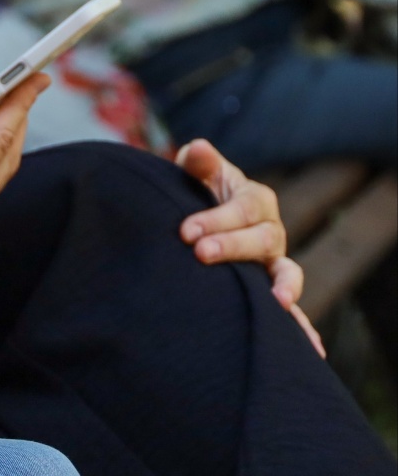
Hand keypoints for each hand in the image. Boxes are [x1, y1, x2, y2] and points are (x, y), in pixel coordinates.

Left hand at [174, 139, 324, 357]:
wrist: (198, 216)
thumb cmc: (196, 190)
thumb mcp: (197, 172)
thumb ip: (199, 162)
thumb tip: (198, 149)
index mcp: (255, 199)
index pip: (240, 209)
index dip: (215, 219)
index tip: (185, 231)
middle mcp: (271, 230)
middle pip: (261, 240)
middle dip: (232, 247)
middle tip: (200, 253)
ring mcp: (273, 261)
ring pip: (286, 273)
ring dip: (282, 288)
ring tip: (277, 302)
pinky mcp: (270, 287)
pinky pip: (290, 307)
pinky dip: (302, 325)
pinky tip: (312, 348)